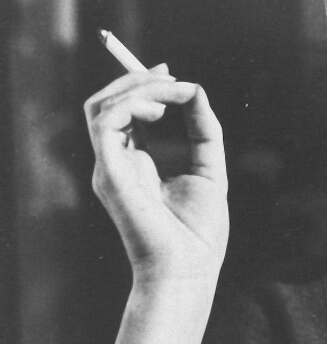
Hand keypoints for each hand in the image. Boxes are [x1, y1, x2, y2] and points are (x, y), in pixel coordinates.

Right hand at [85, 66, 228, 283]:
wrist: (189, 270)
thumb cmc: (199, 234)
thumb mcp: (210, 170)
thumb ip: (204, 131)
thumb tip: (196, 91)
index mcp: (137, 164)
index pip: (125, 113)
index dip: (142, 85)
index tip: (171, 73)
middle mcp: (117, 163)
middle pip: (106, 103)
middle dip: (136, 79)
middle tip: (169, 74)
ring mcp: (110, 168)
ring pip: (99, 107)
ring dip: (135, 88)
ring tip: (169, 92)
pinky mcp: (109, 174)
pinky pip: (104, 123)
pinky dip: (130, 104)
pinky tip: (159, 109)